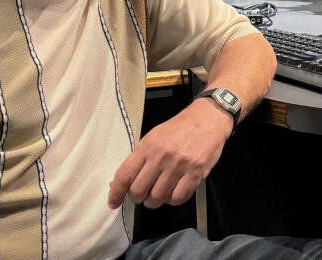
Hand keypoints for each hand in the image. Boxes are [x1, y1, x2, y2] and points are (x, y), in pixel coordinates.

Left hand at [107, 99, 232, 209]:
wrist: (208, 118)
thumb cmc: (179, 128)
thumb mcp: (154, 137)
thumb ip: (139, 159)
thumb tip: (120, 183)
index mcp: (147, 146)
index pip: (125, 174)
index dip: (116, 192)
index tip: (113, 203)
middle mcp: (161, 156)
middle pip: (139, 191)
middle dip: (138, 198)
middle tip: (143, 195)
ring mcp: (179, 165)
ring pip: (158, 197)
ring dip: (155, 201)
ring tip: (159, 194)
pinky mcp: (195, 172)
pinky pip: (178, 197)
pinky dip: (173, 200)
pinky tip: (174, 193)